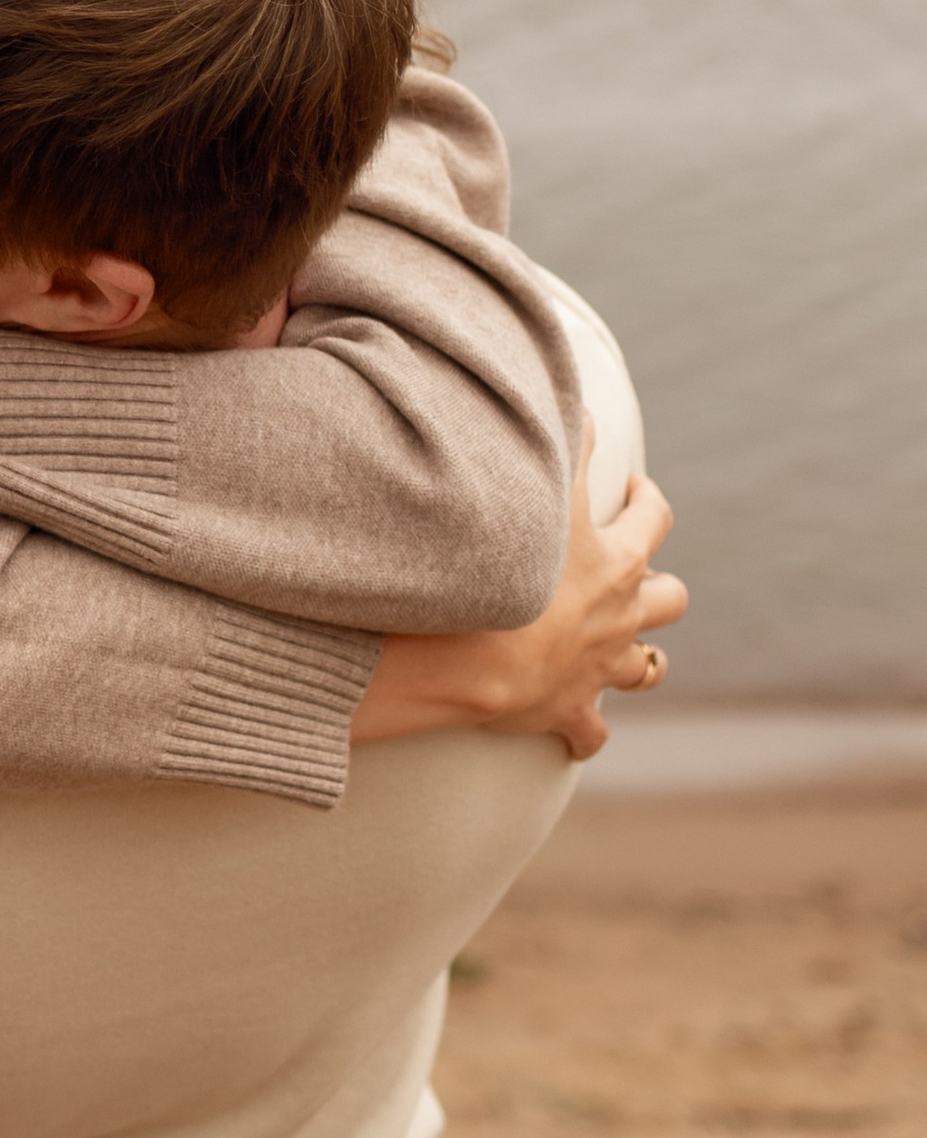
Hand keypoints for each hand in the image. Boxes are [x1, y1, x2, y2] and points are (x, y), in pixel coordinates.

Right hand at [352, 425, 686, 758]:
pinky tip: (577, 730)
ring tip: (619, 645)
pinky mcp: (567, 712)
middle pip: (670, 599)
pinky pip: (591, 734)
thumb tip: (582, 403)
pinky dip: (588, 731)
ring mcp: (598, 670)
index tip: (632, 487)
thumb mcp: (537, 492)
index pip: (654, 518)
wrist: (467, 657)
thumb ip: (562, 442)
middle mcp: (619, 618)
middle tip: (630, 567)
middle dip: (659, 584)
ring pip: (648, 668)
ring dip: (639, 655)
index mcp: (615, 563)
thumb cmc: (500, 571)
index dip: (647, 499)